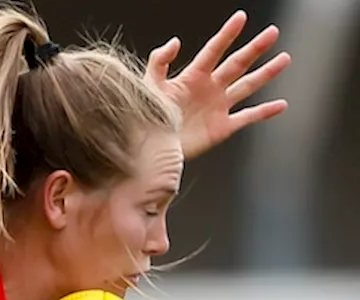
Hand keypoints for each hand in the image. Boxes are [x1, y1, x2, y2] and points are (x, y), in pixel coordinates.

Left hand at [146, 10, 291, 159]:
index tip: (240, 18)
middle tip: (272, 32)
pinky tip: (280, 105)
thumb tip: (174, 42)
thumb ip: (159, 62)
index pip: (213, 50)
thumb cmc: (146, 120)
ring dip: (266, 73)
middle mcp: (209, 89)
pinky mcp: (222, 127)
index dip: (227, 34)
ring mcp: (217, 107)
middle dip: (255, 48)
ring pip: (247, 86)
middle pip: (237, 64)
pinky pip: (248, 117)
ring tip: (284, 59)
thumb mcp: (149, 87)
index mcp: (192, 77)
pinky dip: (265, 112)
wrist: (149, 151)